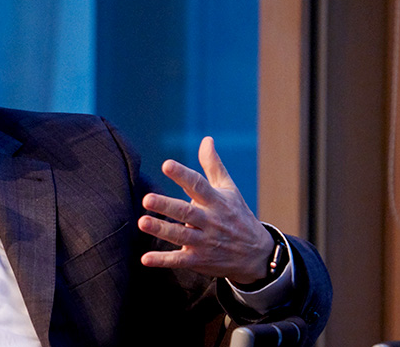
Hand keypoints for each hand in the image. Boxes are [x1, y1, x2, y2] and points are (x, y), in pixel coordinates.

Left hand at [137, 136, 272, 283]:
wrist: (257, 255)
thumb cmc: (238, 215)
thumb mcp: (229, 189)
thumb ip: (213, 165)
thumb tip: (206, 139)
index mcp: (216, 201)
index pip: (198, 185)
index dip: (182, 175)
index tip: (166, 164)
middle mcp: (210, 221)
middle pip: (186, 213)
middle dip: (167, 206)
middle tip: (147, 198)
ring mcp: (205, 242)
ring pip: (181, 236)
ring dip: (161, 230)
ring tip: (142, 222)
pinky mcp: (199, 260)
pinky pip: (179, 261)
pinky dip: (162, 260)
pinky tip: (145, 258)